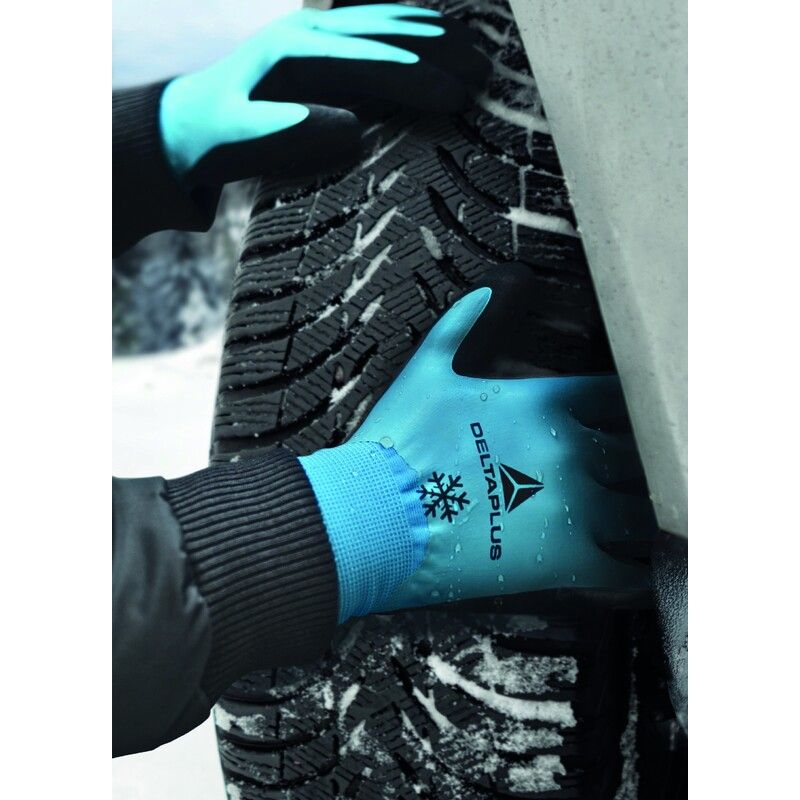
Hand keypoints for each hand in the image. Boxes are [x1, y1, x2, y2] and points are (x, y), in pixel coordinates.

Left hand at [159, 4, 488, 187]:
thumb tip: (350, 127)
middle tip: (486, 74)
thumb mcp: (236, 142)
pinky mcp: (318, 37)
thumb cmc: (215, 140)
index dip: (417, 78)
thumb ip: (284, 133)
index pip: (368, 62)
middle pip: (385, 33)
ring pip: (384, 20)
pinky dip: (410, 26)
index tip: (458, 97)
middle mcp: (306, 32)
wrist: (186, 119)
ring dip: (433, 35)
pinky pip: (372, 22)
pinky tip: (438, 34)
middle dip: (439, 52)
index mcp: (291, 57)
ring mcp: (312, 28)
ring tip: (479, 53)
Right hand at [300, 288, 656, 620]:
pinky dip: (639, 569)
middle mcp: (570, 450)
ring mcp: (574, 507)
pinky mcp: (566, 559)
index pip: (615, 396)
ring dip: (649, 512)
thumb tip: (485, 289)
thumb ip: (458, 326)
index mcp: (544, 404)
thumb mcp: (424, 372)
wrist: (377, 515)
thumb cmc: (399, 444)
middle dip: (646, 459)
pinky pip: (627, 569)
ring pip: (644, 508)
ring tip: (651, 520)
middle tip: (646, 471)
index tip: (630, 417)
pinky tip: (640, 566)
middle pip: (640, 451)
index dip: (629, 407)